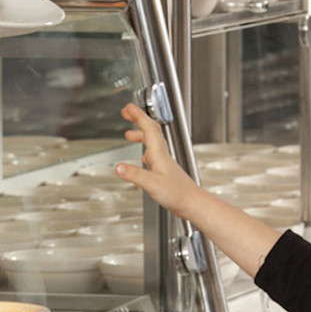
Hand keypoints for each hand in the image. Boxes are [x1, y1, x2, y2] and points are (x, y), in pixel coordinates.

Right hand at [115, 103, 201, 218]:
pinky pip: (153, 156)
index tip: (128, 108)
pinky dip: (145, 151)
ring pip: (151, 142)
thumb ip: (134, 174)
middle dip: (138, 119)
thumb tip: (118, 167)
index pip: (148, 128)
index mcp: (159, 154)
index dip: (138, 116)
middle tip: (127, 113)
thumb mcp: (151, 184)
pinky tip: (143, 158)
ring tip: (128, 134)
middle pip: (150, 131)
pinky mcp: (165, 172)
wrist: (192, 203)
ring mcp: (164, 163)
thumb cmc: (177, 194)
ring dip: (140, 135)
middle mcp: (162, 155)